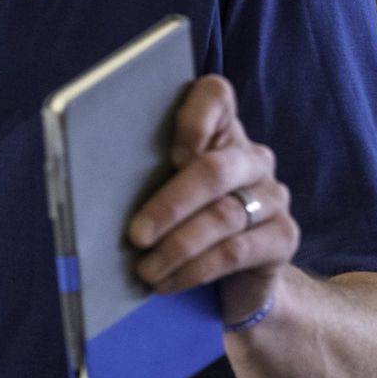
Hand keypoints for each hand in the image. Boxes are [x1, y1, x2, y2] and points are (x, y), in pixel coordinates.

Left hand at [127, 75, 299, 324]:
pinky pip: (236, 251)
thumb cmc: (181, 225)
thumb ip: (142, 175)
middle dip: (169, 205)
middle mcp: (252, 157)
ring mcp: (272, 195)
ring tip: (145, 269)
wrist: (233, 281)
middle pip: (213, 169)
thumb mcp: (159, 195)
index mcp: (219, 130)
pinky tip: (167, 282)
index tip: (170, 152)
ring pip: (223, 216)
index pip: (215, 95)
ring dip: (177, 247)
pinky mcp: (283, 236)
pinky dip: (195, 269)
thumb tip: (92, 184)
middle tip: (135, 235)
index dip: (193, 116)